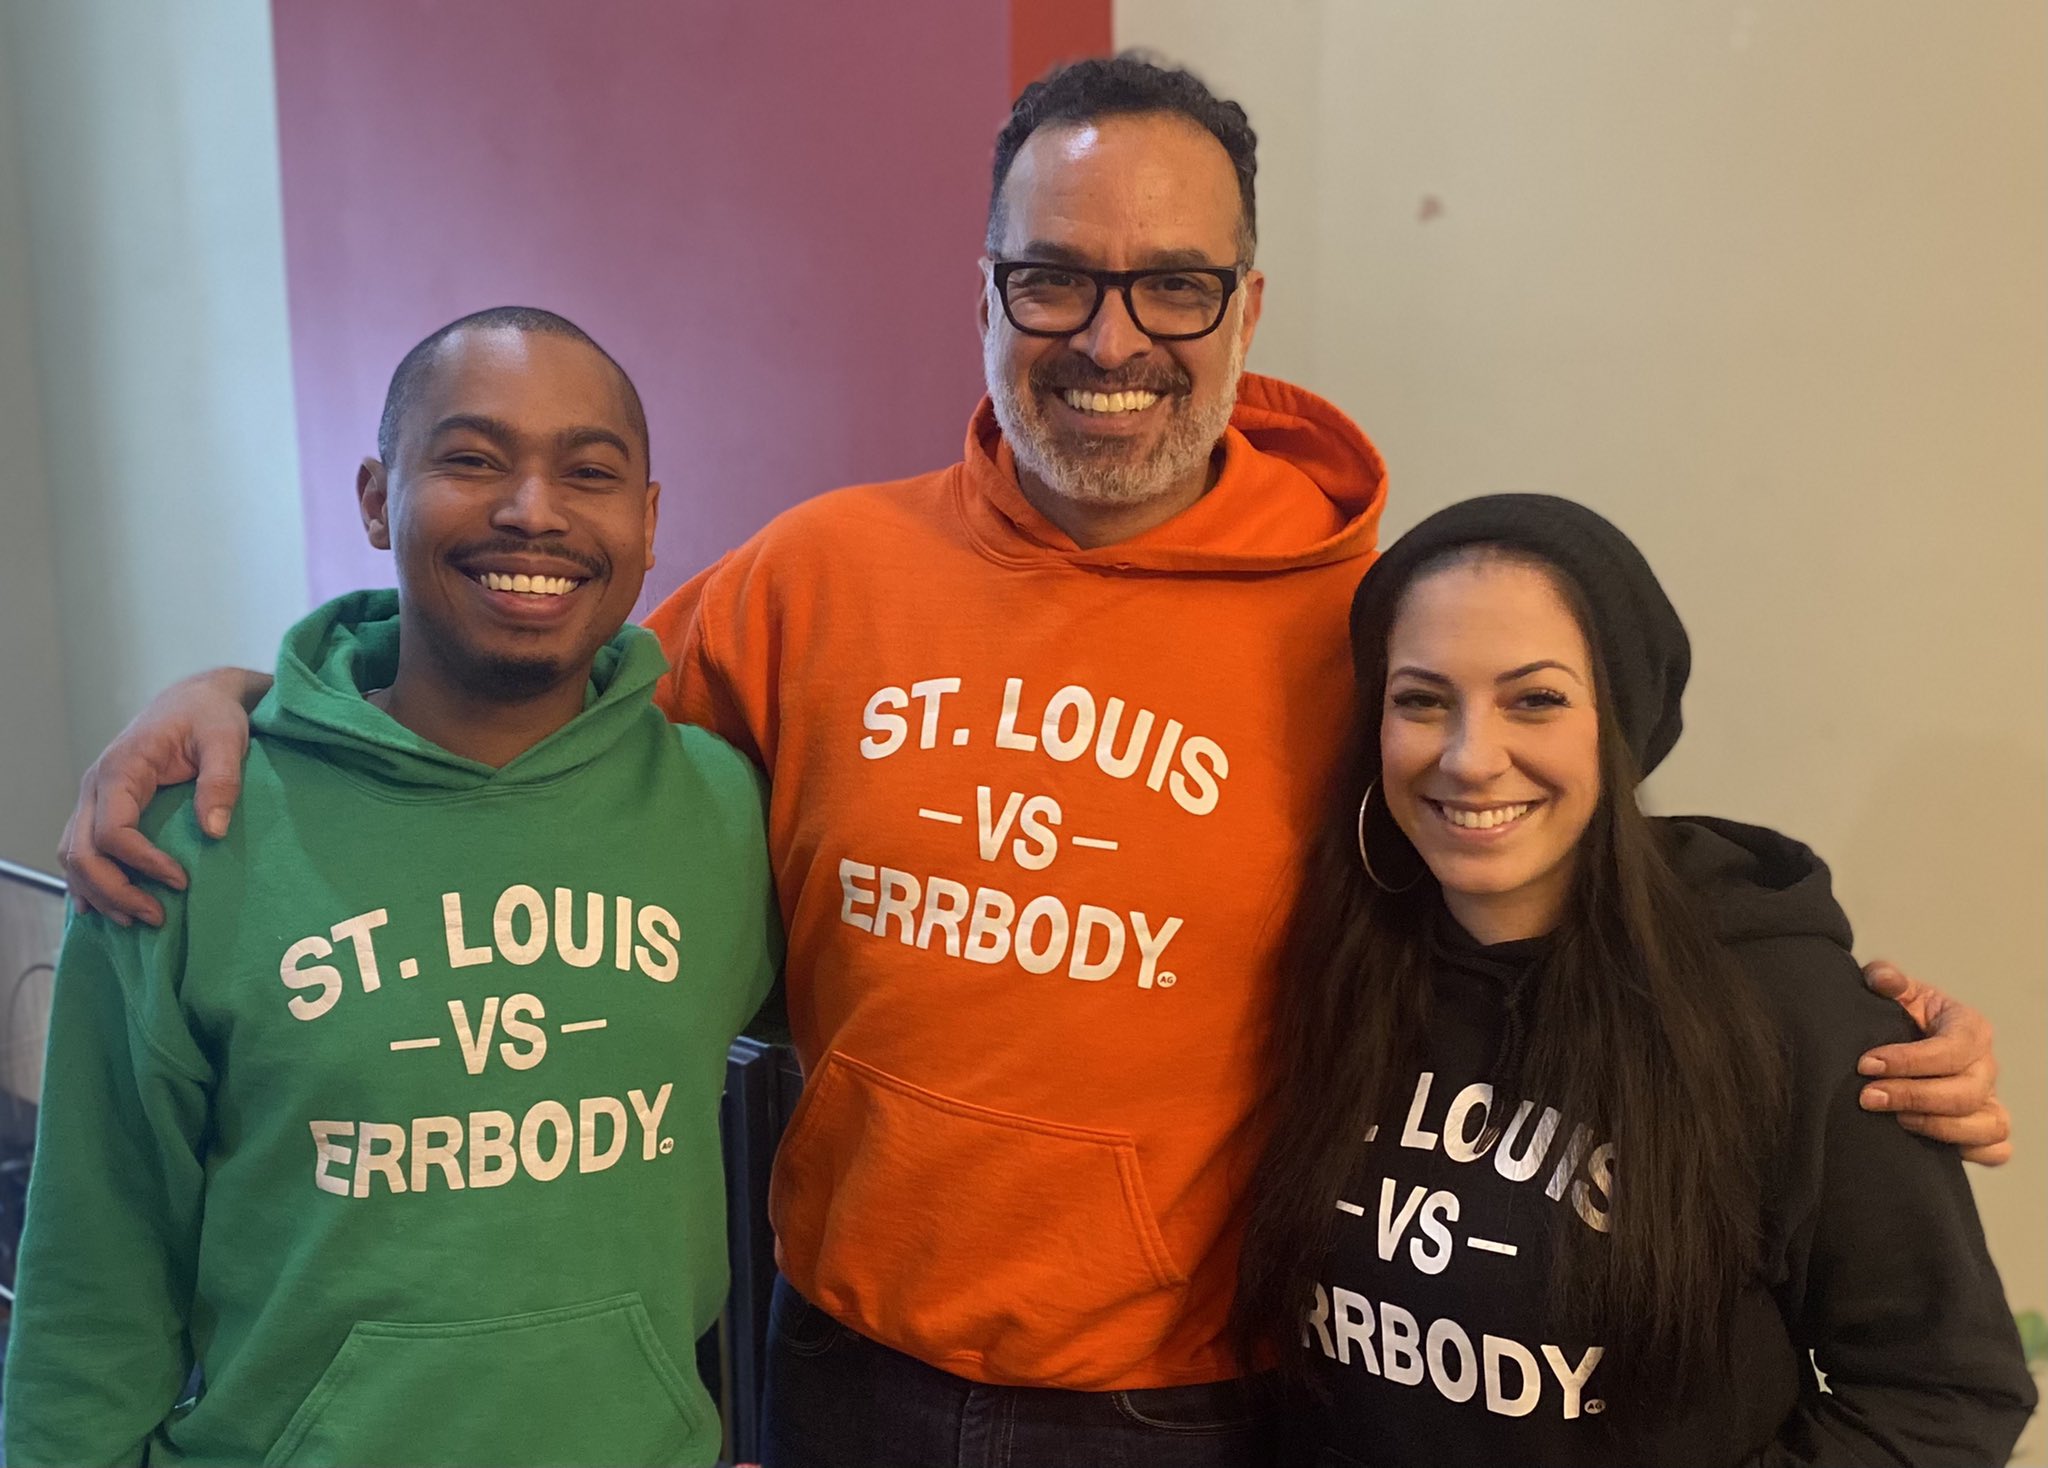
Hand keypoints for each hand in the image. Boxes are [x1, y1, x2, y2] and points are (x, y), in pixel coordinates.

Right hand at [58, 668, 262, 926]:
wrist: (196, 698)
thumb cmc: (211, 716)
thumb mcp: (226, 739)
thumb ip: (221, 780)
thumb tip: (214, 831)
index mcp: (121, 769)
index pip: (112, 830)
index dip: (141, 863)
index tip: (180, 881)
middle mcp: (96, 786)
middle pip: (82, 852)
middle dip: (115, 890)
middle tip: (156, 916)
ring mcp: (94, 799)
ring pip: (74, 856)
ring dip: (100, 893)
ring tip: (137, 920)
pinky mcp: (102, 808)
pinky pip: (81, 850)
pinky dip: (90, 882)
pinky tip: (107, 907)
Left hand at [1857, 960, 2009, 1165]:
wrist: (1899, 1043)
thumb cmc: (1899, 1015)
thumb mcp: (1893, 991)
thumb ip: (1885, 978)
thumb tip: (1882, 979)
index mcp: (1969, 1027)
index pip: (1952, 1048)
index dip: (1910, 1060)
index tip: (1866, 1064)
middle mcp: (1985, 1066)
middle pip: (1967, 1091)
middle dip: (1914, 1096)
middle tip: (1868, 1097)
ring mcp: (1989, 1099)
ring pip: (1988, 1124)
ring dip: (1939, 1128)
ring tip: (1894, 1120)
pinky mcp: (1985, 1128)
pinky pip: (1996, 1149)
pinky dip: (1971, 1152)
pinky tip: (1927, 1142)